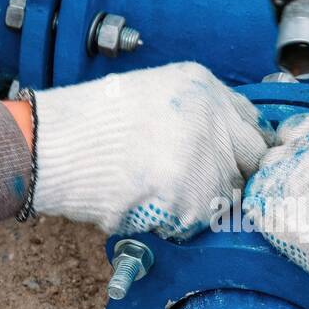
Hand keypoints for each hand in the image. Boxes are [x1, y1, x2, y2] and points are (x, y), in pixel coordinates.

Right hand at [27, 63, 271, 239]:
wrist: (56, 146)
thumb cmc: (92, 123)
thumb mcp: (152, 93)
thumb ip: (195, 113)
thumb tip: (224, 145)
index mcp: (204, 87)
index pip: (253, 123)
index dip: (243, 147)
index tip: (234, 161)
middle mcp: (214, 118)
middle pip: (251, 160)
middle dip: (230, 176)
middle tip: (198, 184)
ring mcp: (207, 158)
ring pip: (226, 195)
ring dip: (200, 201)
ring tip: (159, 192)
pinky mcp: (192, 197)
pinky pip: (197, 221)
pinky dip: (175, 221)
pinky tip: (145, 203)